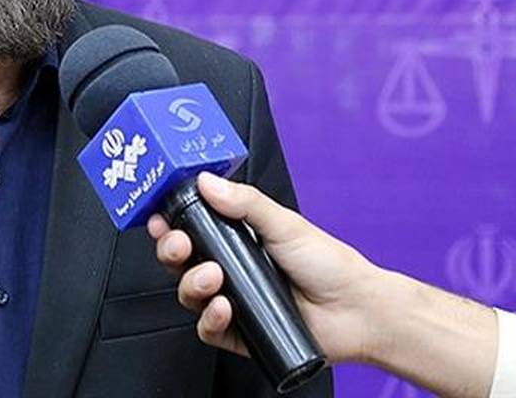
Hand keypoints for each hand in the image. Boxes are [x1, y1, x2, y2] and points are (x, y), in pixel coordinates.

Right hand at [147, 172, 382, 363]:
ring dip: (191, 284)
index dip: (170, 223)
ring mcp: (234, 301)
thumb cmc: (329, 264)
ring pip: (189, 295)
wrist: (356, 310)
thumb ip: (245, 202)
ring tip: (214, 278)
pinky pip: (208, 329)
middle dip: (171, 251)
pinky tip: (224, 308)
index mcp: (238, 238)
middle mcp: (231, 269)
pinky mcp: (240, 333)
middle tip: (179, 245)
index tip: (159, 217)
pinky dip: (209, 319)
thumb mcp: (285, 223)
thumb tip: (208, 181)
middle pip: (182, 261)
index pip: (192, 228)